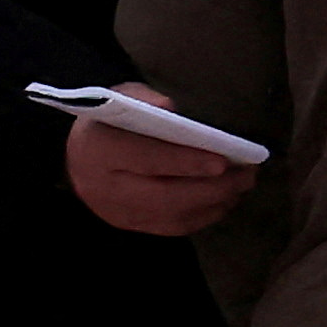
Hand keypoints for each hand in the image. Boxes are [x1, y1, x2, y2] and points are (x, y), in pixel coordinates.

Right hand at [63, 84, 250, 237]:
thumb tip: (170, 108)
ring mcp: (117, 212)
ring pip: (173, 216)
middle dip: (212, 188)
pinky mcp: (132, 226)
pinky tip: (226, 198)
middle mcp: (104, 188)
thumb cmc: (108, 122)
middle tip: (247, 174)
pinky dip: (205, 214)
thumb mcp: (118, 98)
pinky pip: (174, 227)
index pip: (145, 159)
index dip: (184, 162)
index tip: (222, 161)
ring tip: (243, 183)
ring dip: (215, 202)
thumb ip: (143, 99)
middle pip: (164, 196)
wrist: (78, 158)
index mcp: (98, 150)